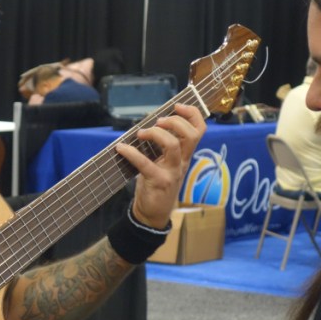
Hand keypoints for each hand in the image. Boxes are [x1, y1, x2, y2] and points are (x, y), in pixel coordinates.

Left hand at [114, 104, 205, 228]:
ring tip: (141, 133)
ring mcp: (172, 172)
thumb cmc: (156, 183)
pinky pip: (145, 164)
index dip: (192, 114)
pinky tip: (121, 148)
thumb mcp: (164, 163)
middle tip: (158, 121)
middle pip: (191, 135)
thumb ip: (163, 146)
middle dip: (175, 122)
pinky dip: (131, 153)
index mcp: (185, 155)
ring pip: (174, 146)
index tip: (177, 106)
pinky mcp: (158, 182)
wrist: (153, 214)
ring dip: (156, 134)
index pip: (199, 130)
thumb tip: (149, 123)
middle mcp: (182, 162)